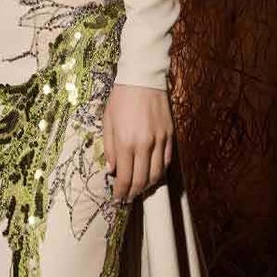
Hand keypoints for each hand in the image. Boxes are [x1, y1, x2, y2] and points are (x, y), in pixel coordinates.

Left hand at [102, 82, 173, 204]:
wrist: (143, 79)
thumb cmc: (120, 99)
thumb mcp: (107, 122)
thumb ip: (109, 148)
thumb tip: (112, 170)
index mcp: (125, 143)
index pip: (125, 177)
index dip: (121, 192)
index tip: (117, 198)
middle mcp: (144, 145)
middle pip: (142, 180)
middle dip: (133, 193)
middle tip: (128, 197)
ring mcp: (159, 141)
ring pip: (157, 174)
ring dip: (148, 186)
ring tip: (140, 189)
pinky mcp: (170, 135)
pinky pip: (166, 160)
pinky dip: (159, 171)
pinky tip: (152, 174)